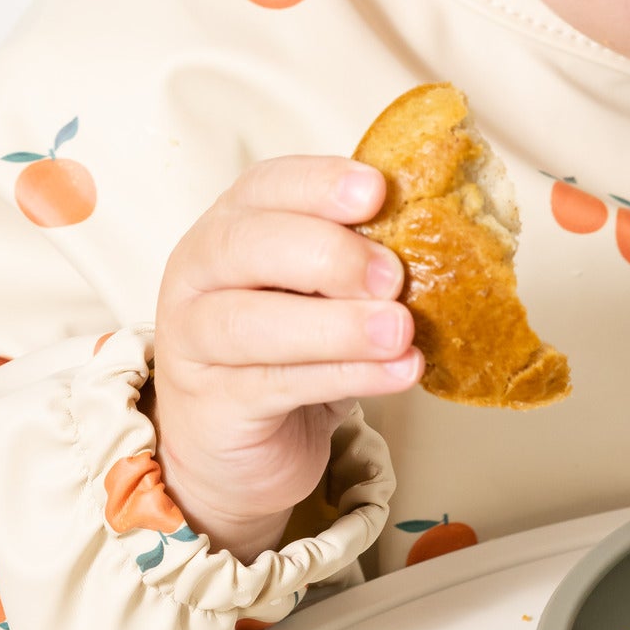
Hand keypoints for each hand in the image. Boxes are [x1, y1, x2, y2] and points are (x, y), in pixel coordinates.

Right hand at [151, 157, 419, 560]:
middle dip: (327, 254)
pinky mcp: (210, 406)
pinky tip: (397, 373)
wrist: (245, 446)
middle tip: (392, 278)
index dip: (319, 183)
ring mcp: (192, 341)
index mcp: (230, 226)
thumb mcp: (325, 294)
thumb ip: (359, 263)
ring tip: (400, 332)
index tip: (376, 192)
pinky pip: (273, 385)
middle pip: (245, 246)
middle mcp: (198, 275)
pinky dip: (342, 376)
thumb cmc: (291, 351)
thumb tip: (437, 240)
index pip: (265, 186)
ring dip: (336, 326)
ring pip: (250, 323)